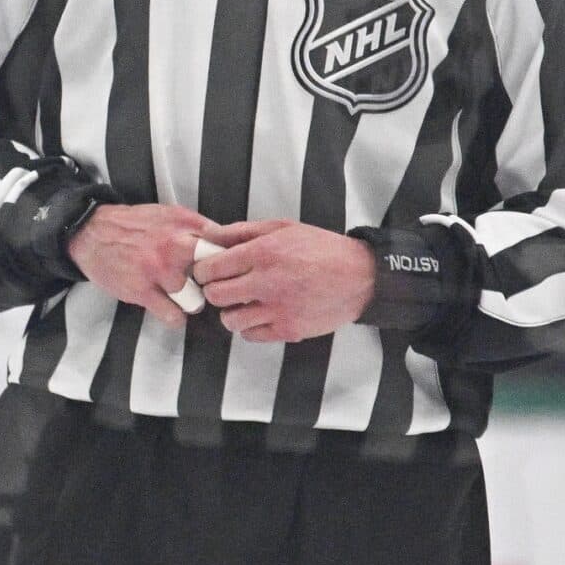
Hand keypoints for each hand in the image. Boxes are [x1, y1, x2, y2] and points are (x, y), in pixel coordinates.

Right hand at [68, 202, 222, 329]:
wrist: (91, 232)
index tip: (231, 271)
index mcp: (186, 224)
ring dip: (192, 302)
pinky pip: (173, 316)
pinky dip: (174, 317)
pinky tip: (168, 308)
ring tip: (183, 297)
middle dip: (216, 283)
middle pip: (217, 273)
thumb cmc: (134, 226)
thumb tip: (229, 243)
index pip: (227, 246)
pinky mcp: (142, 290)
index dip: (233, 262)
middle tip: (209, 288)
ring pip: (198, 300)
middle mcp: (176, 245)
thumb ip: (199, 229)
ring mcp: (159, 269)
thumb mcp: (170, 214)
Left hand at [191, 218, 374, 343]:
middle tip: (225, 287)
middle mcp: (268, 282)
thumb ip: (240, 232)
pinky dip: (250, 327)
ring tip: (244, 303)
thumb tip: (206, 237)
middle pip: (215, 295)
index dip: (203, 271)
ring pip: (230, 320)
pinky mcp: (289, 330)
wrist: (360, 276)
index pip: (210, 268)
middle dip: (214, 291)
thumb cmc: (320, 249)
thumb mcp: (281, 228)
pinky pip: (250, 336)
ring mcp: (279, 309)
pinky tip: (261, 314)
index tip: (208, 271)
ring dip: (232, 312)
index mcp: (263, 253)